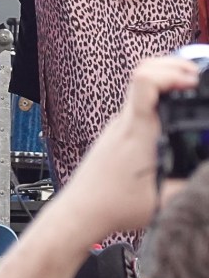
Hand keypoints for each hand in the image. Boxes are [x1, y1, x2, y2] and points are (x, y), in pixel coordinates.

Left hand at [64, 55, 199, 237]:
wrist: (81, 210)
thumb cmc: (114, 206)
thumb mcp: (164, 200)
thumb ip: (192, 184)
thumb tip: (207, 175)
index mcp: (138, 131)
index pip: (145, 82)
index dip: (171, 72)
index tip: (193, 80)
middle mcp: (125, 122)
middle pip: (144, 74)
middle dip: (173, 67)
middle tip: (196, 77)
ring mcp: (118, 125)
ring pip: (140, 89)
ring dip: (165, 81)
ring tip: (190, 89)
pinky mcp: (116, 133)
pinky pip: (137, 105)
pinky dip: (157, 98)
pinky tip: (173, 111)